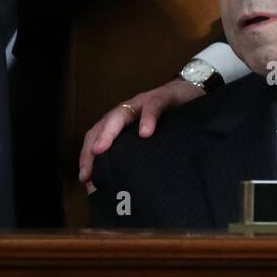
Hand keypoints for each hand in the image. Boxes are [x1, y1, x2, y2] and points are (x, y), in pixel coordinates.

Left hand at [78, 78, 203, 185]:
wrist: (191, 91)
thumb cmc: (169, 120)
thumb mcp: (149, 138)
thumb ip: (135, 154)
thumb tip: (123, 185)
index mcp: (121, 123)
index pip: (96, 137)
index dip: (87, 156)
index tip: (85, 179)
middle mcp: (127, 111)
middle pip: (102, 126)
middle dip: (91, 146)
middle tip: (87, 170)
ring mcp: (142, 104)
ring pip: (119, 115)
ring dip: (108, 132)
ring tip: (101, 149)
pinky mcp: (162, 98)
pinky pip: (152, 107)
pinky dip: (147, 119)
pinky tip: (145, 133)